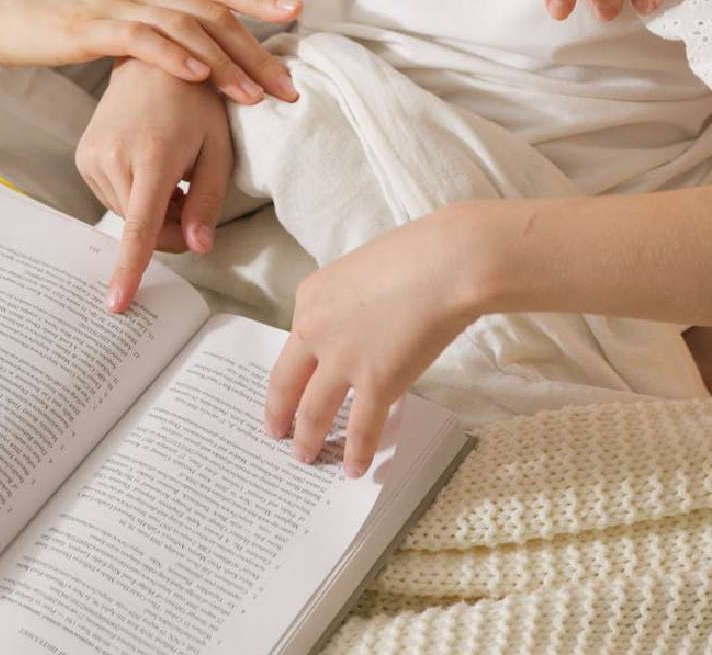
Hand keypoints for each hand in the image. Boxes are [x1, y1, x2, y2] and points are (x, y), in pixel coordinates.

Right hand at [0, 0, 300, 104]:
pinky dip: (172, 56)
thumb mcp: (124, 12)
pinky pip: (140, 38)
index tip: (297, 13)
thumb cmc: (66, 16)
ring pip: (185, 26)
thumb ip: (164, 24)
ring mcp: (119, 3)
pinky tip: (196, 76)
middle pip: (215, 11)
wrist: (5, 7)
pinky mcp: (90, 27)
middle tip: (287, 85)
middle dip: (256, 50)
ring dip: (224, 62)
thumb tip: (204, 51)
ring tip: (253, 95)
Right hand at [75, 60, 234, 311]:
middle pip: (142, 226)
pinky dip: (135, 193)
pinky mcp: (83, 155)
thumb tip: (198, 247)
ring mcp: (93, 156)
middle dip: (171, 224)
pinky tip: (151, 163)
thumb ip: (208, 200)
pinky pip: (113, 196)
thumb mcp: (218, 148)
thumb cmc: (197, 101)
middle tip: (192, 190)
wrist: (155, 60)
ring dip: (153, 208)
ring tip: (173, 169)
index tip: (118, 303)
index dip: (130, 270)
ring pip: (127, 214)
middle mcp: (115, 157)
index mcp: (154, 156)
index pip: (140, 228)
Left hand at [264, 213, 471, 477]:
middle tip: (277, 433)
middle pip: (287, 383)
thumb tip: (359, 333)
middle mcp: (314, 330)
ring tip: (305, 457)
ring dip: (308, 439)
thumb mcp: (361, 272)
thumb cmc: (416, 255)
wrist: (447, 264)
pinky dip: (356, 452)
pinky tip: (355, 469)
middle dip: (279, 413)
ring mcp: (342, 361)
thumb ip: (348, 306)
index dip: (291, 371)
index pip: (294, 344)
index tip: (288, 388)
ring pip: (313, 412)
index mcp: (310, 297)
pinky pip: (361, 428)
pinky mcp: (376, 384)